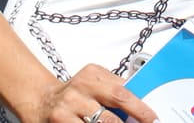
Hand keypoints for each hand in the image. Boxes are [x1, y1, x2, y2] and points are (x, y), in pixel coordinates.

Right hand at [29, 63, 158, 122]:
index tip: (153, 119)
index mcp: (91, 75)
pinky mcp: (59, 122)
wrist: (40, 100)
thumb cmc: (74, 94)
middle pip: (111, 113)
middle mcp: (79, 90)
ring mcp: (67, 108)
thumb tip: (140, 105)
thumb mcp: (93, 83)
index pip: (122, 92)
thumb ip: (114, 89)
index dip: (140, 108)